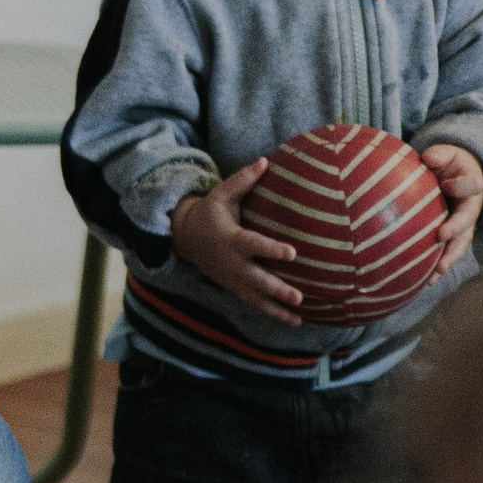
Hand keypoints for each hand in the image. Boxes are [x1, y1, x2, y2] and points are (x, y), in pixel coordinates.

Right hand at [169, 158, 302, 317]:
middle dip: (276, 289)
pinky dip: (272, 313)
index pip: (252, 245)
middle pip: (255, 279)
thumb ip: (243, 180)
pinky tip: (293, 321)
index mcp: (230, 239)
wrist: (184, 238)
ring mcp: (232, 278)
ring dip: (276, 308)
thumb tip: (265, 160)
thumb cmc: (209, 212)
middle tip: (298, 296)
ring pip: (255, 297)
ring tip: (298, 317)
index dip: (271, 250)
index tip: (292, 253)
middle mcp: (231, 263)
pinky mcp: (234, 287)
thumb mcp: (221, 194)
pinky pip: (254, 302)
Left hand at [421, 142, 482, 277]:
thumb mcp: (446, 154)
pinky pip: (449, 253)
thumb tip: (428, 158)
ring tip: (437, 271)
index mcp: (471, 184)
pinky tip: (427, 281)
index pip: (470, 185)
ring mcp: (464, 225)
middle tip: (441, 236)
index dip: (461, 186)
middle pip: (467, 220)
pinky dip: (439, 267)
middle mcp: (470, 207)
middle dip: (456, 229)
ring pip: (461, 242)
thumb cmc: (448, 164)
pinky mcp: (455, 237)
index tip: (447, 186)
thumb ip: (440, 154)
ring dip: (450, 257)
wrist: (456, 176)